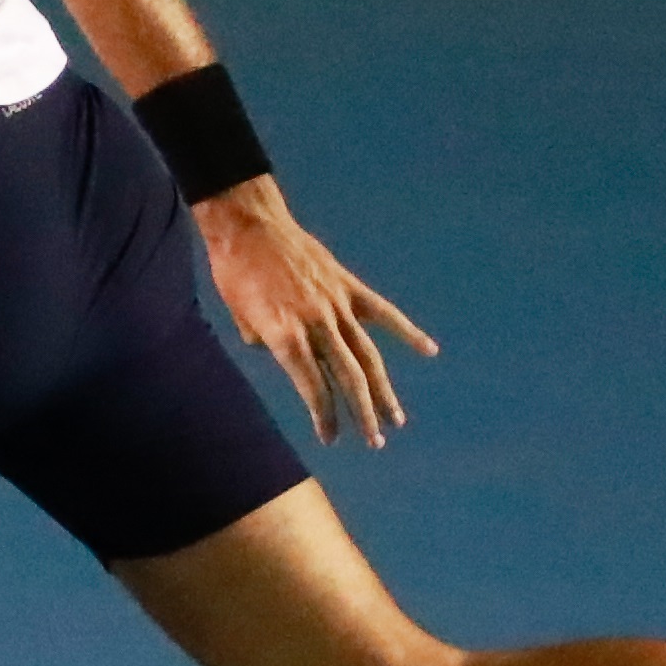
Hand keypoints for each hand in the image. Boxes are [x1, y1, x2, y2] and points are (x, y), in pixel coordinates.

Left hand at [192, 178, 437, 445]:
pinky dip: (407, 332)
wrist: (249, 223)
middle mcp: (315, 323)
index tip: (331, 438)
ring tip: (396, 420)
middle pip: (347, 377)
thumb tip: (281, 351)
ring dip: (383, 390)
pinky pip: (382, 313)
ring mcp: (335, 304)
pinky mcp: (347, 286)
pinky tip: (430, 350)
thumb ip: (264, 340)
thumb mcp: (239, 315)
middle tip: (373, 442)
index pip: (312, 386)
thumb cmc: (235, 271)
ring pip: (368, 354)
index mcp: (285, 335)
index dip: (324, 415)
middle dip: (362, 413)